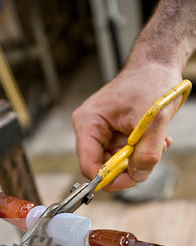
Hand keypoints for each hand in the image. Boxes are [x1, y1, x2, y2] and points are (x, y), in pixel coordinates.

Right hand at [72, 63, 181, 191]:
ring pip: (117, 163)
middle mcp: (91, 129)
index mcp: (88, 123)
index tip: (131, 180)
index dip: (109, 179)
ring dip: (138, 159)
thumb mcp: (154, 119)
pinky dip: (141, 152)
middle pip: (103, 167)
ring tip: (156, 142)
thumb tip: (138, 175)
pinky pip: (125, 155)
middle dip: (128, 167)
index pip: (89, 165)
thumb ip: (147, 152)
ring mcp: (102, 132)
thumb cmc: (151, 80)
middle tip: (149, 158)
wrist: (158, 66)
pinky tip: (154, 138)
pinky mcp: (114, 134)